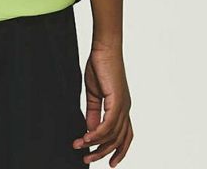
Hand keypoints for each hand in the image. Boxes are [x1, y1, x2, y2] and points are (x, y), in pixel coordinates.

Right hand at [72, 46, 132, 165]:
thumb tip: (90, 130)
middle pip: (118, 140)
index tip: (109, 163)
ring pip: (113, 135)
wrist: (104, 49)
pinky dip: (97, 133)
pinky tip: (86, 137)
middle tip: (87, 159)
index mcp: (122, 108)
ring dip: (96, 144)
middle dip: (103, 152)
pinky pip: (108, 124)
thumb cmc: (100, 66)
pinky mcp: (117, 101)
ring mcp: (123, 106)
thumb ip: (94, 112)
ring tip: (80, 147)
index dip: (119, 151)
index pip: (125, 136)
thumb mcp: (95, 94)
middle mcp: (125, 110)